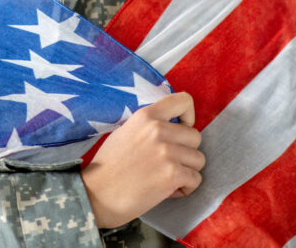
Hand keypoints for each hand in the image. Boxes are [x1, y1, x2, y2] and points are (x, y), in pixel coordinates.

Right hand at [80, 91, 204, 227]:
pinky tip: (167, 191)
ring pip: (199, 159)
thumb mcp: (126, 131)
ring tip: (166, 178)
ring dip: (186, 171)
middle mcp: (158, 129)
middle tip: (168, 164)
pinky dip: (185, 188)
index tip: (181, 130)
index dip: (189, 118)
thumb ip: (150, 125)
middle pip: (196, 137)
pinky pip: (196, 179)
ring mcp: (167, 152)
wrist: (96, 194)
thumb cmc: (109, 166)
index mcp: (146, 116)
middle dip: (186, 153)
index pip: (184, 100)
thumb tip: (174, 128)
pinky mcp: (172, 174)